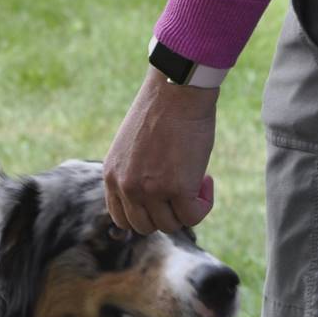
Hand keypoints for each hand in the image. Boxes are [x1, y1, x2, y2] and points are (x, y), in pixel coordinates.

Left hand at [104, 67, 218, 233]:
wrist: (176, 90)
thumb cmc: (161, 110)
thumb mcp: (133, 146)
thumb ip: (134, 171)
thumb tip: (153, 195)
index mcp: (112, 176)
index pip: (121, 219)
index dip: (145, 214)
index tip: (162, 199)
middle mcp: (126, 187)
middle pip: (146, 226)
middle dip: (167, 212)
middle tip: (182, 188)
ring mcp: (150, 190)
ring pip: (171, 225)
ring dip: (187, 208)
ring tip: (196, 178)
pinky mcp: (177, 188)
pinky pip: (193, 216)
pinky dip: (204, 204)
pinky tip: (206, 180)